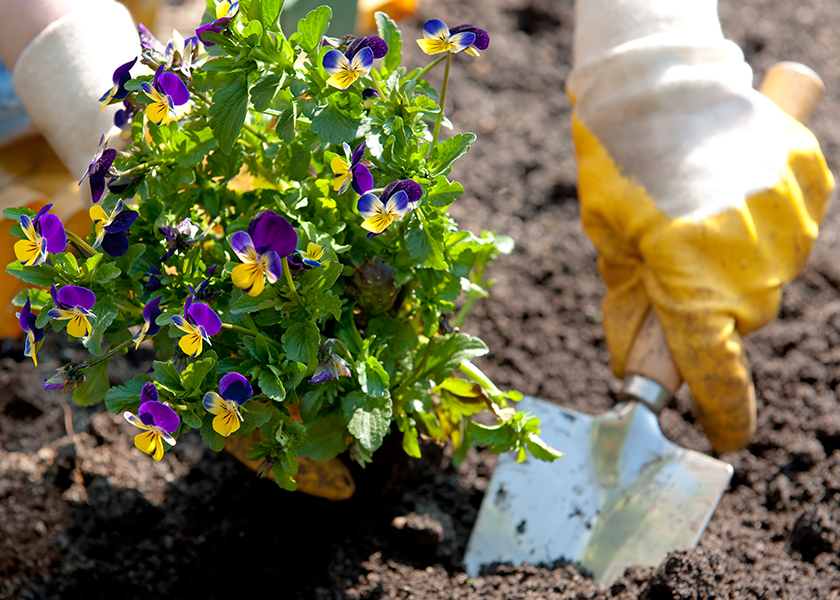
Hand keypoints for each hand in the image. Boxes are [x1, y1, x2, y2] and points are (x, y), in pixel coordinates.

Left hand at [568, 1, 834, 452]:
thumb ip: (633, 310)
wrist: (658, 78)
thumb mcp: (610, 244)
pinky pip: (789, 229)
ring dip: (734, 263)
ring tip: (698, 209)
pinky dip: (761, 224)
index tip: (725, 440)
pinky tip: (730, 190)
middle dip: (705, 307)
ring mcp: (789, 222)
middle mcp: (750, 262)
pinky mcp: (810, 184)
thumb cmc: (618, 164)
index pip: (713, 372)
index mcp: (689, 279)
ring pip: (767, 277)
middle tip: (672, 259)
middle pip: (737, 321)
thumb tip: (638, 369)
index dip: (721, 413)